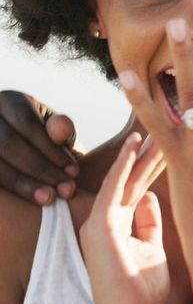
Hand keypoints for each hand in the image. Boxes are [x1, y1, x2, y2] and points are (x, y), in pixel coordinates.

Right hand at [0, 90, 78, 204]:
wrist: (23, 149)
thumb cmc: (44, 139)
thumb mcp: (54, 131)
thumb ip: (60, 130)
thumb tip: (62, 130)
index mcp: (10, 101)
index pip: (28, 125)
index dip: (51, 150)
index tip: (74, 173)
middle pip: (7, 145)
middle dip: (40, 170)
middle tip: (66, 190)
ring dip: (22, 184)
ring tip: (48, 199)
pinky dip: (7, 190)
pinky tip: (25, 202)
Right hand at [81, 133, 167, 303]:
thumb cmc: (145, 290)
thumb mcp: (152, 248)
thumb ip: (149, 222)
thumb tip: (149, 196)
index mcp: (121, 225)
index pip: (139, 185)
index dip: (155, 164)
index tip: (172, 141)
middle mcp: (109, 219)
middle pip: (134, 177)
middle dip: (151, 151)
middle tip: (167, 123)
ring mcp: (102, 221)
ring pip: (126, 176)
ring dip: (142, 151)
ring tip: (156, 126)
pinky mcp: (100, 224)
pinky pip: (113, 186)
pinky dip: (124, 163)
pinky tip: (135, 143)